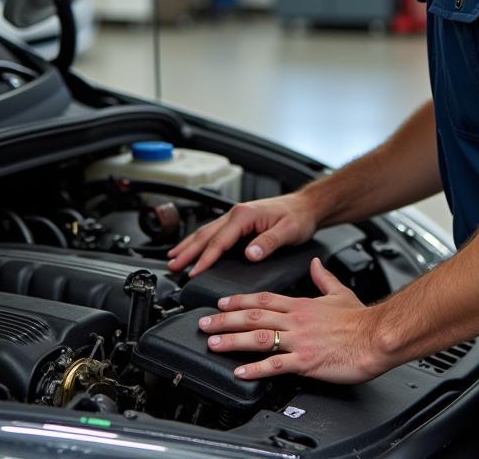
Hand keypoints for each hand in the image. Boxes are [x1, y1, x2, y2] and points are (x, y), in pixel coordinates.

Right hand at [167, 192, 317, 276]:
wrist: (306, 206)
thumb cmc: (298, 217)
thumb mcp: (288, 231)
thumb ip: (268, 243)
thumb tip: (250, 254)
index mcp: (245, 216)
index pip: (219, 241)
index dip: (204, 258)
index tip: (192, 272)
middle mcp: (237, 214)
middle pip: (206, 234)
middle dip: (187, 251)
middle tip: (172, 266)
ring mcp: (236, 216)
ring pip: (206, 232)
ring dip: (189, 245)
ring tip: (173, 258)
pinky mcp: (239, 221)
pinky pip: (214, 232)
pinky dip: (200, 241)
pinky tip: (193, 248)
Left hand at [198, 258, 389, 383]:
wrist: (376, 336)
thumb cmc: (361, 319)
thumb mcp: (340, 292)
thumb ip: (324, 278)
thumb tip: (315, 263)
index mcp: (301, 304)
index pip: (263, 298)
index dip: (239, 300)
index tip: (220, 303)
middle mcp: (295, 320)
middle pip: (253, 316)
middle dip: (225, 320)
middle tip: (203, 324)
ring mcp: (299, 340)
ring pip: (258, 337)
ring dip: (232, 340)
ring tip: (212, 343)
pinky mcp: (305, 361)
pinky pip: (275, 365)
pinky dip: (255, 368)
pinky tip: (240, 372)